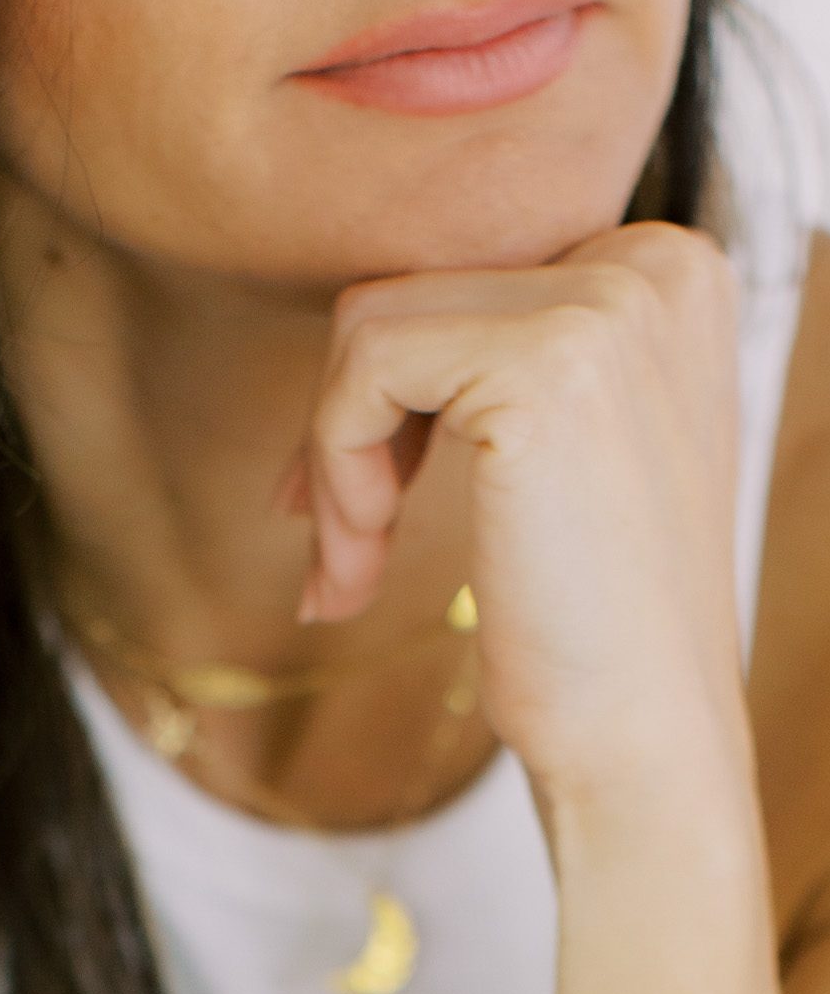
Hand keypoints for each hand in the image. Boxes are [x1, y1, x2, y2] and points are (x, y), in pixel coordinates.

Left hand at [275, 221, 749, 809]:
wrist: (640, 731)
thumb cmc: (580, 614)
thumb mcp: (545, 451)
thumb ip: (478, 368)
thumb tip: (342, 329)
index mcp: (663, 273)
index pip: (451, 288)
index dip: (377, 401)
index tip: (351, 503)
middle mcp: (651, 263)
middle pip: (400, 301)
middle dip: (342, 435)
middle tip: (337, 554)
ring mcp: (609, 303)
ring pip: (367, 331)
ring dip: (330, 464)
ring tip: (350, 571)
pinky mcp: (545, 363)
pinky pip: (364, 372)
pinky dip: (336, 472)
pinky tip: (364, 563)